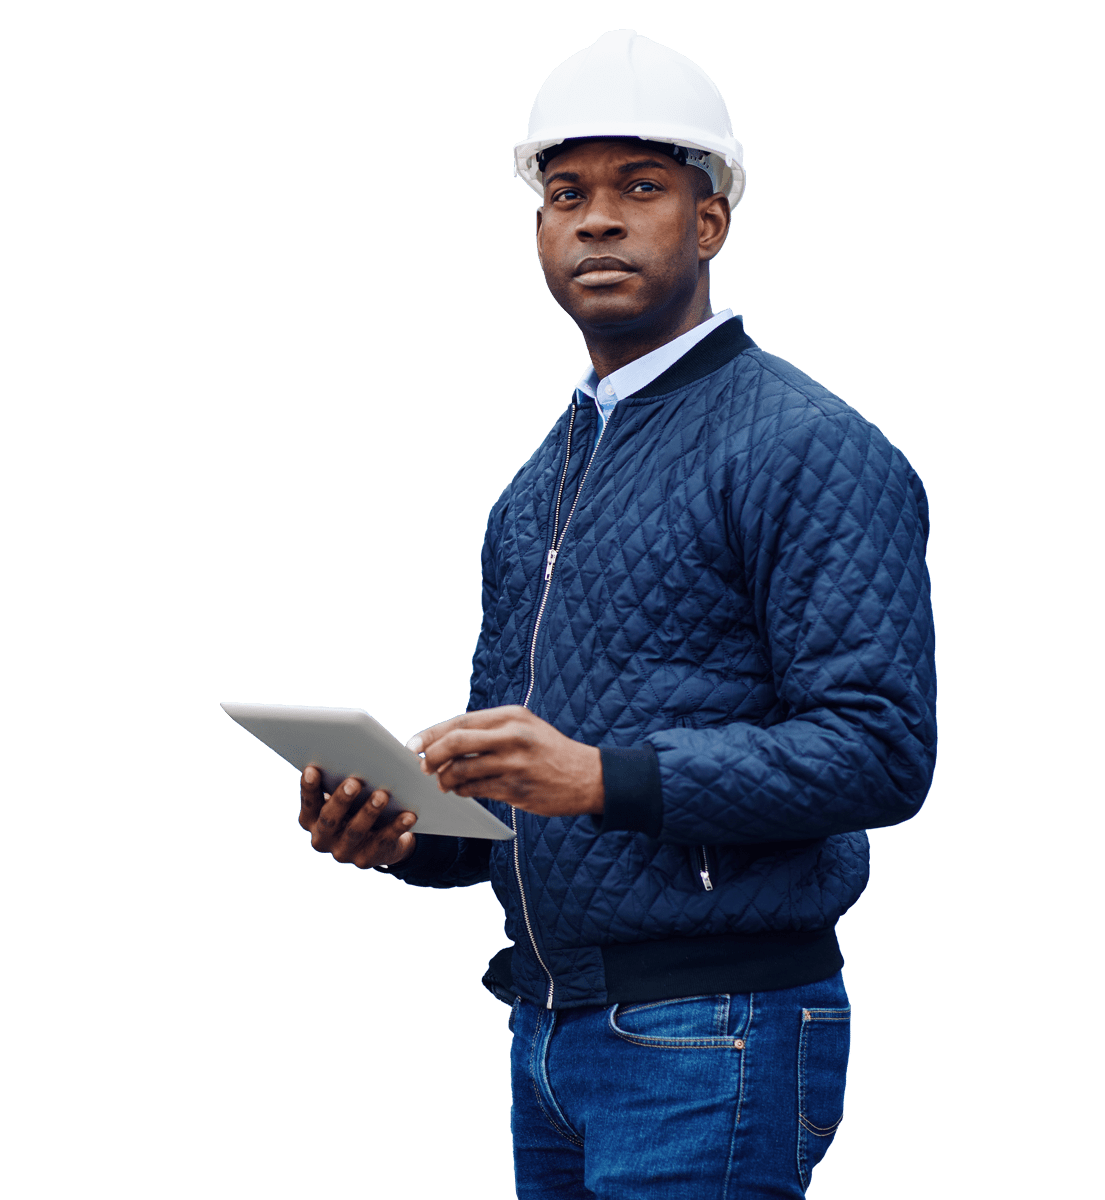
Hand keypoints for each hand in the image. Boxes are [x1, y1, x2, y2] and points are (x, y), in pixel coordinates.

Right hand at [298, 765, 416, 867]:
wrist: (376, 841)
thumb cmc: (356, 806)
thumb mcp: (346, 795)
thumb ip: (341, 779)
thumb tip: (352, 752)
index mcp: (311, 819)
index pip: (309, 803)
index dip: (309, 787)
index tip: (312, 769)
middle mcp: (322, 838)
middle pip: (330, 818)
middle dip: (341, 799)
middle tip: (354, 782)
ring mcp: (343, 852)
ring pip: (355, 831)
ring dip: (369, 812)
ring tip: (382, 795)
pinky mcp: (366, 859)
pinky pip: (383, 841)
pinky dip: (396, 827)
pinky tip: (408, 815)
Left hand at [407, 706, 603, 818]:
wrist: (587, 776)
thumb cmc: (549, 751)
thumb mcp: (524, 727)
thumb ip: (489, 731)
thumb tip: (445, 740)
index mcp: (511, 716)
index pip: (461, 721)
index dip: (432, 733)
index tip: (415, 744)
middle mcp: (511, 737)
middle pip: (456, 743)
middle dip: (432, 756)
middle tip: (424, 766)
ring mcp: (514, 763)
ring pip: (462, 770)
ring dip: (446, 779)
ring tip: (444, 782)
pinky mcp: (516, 788)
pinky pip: (476, 790)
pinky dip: (462, 791)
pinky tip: (462, 790)